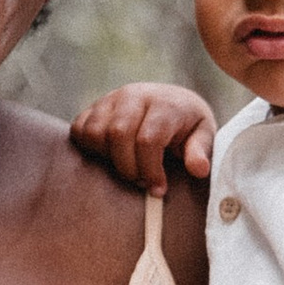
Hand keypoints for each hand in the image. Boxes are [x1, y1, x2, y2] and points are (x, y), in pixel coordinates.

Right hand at [70, 80, 217, 194]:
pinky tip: (111, 155)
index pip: (148, 139)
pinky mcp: (94, 106)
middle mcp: (134, 95)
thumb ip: (201, 151)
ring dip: (108, 158)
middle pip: (118, 135)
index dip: (150, 170)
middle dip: (128, 168)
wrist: (172, 100)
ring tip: (128, 166)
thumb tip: (199, 169)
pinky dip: (90, 147)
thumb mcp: (204, 135)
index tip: (158, 189)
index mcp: (164, 103)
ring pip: (95, 132)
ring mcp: (111, 99)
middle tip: (141, 181)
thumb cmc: (187, 125)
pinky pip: (79, 129)